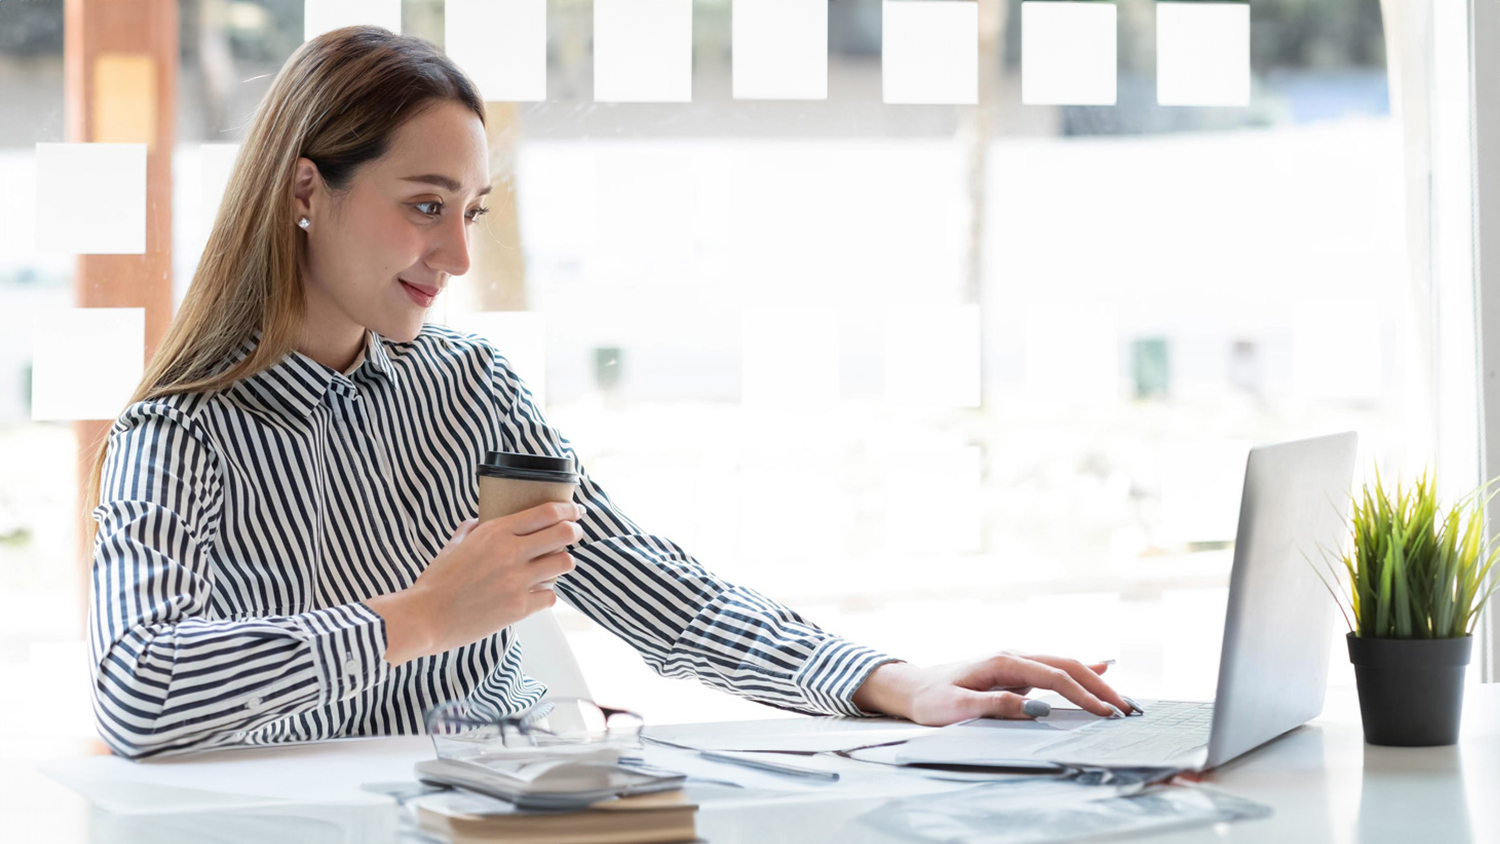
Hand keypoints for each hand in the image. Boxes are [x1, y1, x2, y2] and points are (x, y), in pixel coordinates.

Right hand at [365, 501, 583, 664]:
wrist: (425, 617)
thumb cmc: (436, 582)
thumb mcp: (453, 545)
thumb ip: (471, 529)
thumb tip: (480, 521)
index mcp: (496, 532)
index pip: (547, 513)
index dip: (568, 510)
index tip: (574, 512)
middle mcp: (511, 553)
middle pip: (563, 534)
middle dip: (574, 531)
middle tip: (573, 534)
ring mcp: (517, 581)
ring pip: (564, 564)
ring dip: (563, 563)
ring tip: (555, 565)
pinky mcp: (519, 608)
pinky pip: (550, 596)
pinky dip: (547, 594)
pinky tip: (537, 593)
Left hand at [851, 652, 1133, 724]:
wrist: (910, 686)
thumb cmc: (930, 698)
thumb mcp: (957, 706)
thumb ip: (997, 706)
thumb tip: (1037, 708)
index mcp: (1002, 661)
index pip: (1053, 677)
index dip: (1083, 695)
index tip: (1106, 712)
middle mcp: (1013, 656)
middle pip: (1066, 666)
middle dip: (1099, 686)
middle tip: (1128, 708)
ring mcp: (1015, 662)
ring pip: (1063, 666)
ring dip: (1093, 681)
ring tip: (1122, 699)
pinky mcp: (1014, 672)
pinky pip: (1053, 669)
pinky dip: (1079, 671)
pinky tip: (1101, 668)